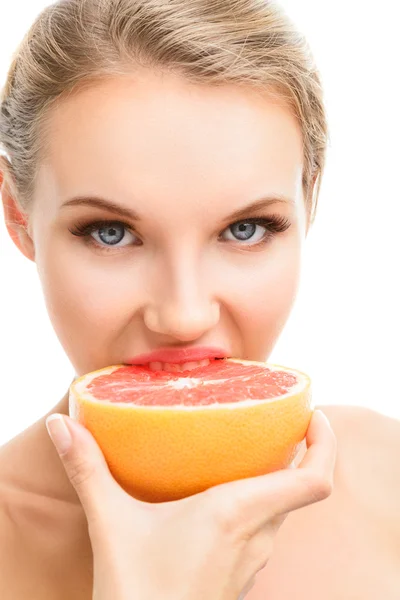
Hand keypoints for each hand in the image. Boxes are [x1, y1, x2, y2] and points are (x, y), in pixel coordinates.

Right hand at [46, 409, 335, 599]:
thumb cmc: (135, 592)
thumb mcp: (110, 522)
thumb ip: (87, 468)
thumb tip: (60, 426)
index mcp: (236, 513)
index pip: (313, 480)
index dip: (325, 444)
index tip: (316, 416)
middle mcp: (255, 536)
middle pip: (301, 488)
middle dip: (300, 452)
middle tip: (282, 419)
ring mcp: (251, 560)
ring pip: (283, 509)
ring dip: (281, 477)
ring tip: (258, 447)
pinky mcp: (239, 576)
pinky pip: (266, 530)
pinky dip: (263, 502)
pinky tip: (231, 493)